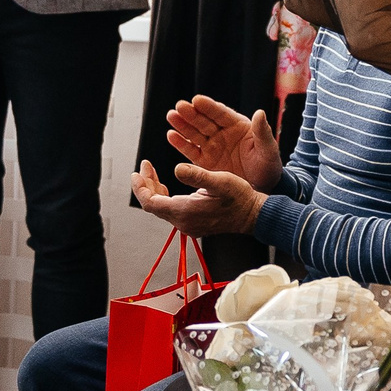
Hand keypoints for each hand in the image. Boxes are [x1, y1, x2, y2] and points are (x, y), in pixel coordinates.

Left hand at [131, 159, 263, 235]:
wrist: (253, 215)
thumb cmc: (239, 198)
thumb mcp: (219, 181)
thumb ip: (197, 175)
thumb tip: (177, 169)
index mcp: (185, 211)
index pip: (150, 202)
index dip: (140, 187)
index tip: (137, 172)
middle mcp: (183, 222)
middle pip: (153, 204)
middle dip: (146, 184)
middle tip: (146, 166)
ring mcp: (187, 224)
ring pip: (160, 207)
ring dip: (154, 190)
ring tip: (153, 172)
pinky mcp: (192, 222)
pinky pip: (170, 210)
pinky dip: (164, 195)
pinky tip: (167, 185)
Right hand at [166, 95, 280, 187]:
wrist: (262, 188)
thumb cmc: (268, 166)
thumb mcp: (268, 149)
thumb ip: (262, 132)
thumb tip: (260, 112)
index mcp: (238, 126)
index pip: (221, 114)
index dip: (209, 107)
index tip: (197, 100)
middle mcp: (222, 134)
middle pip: (204, 121)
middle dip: (192, 114)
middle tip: (179, 106)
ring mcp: (212, 147)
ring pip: (195, 133)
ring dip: (182, 125)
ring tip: (171, 116)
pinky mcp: (205, 162)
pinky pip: (191, 151)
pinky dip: (181, 143)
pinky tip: (171, 135)